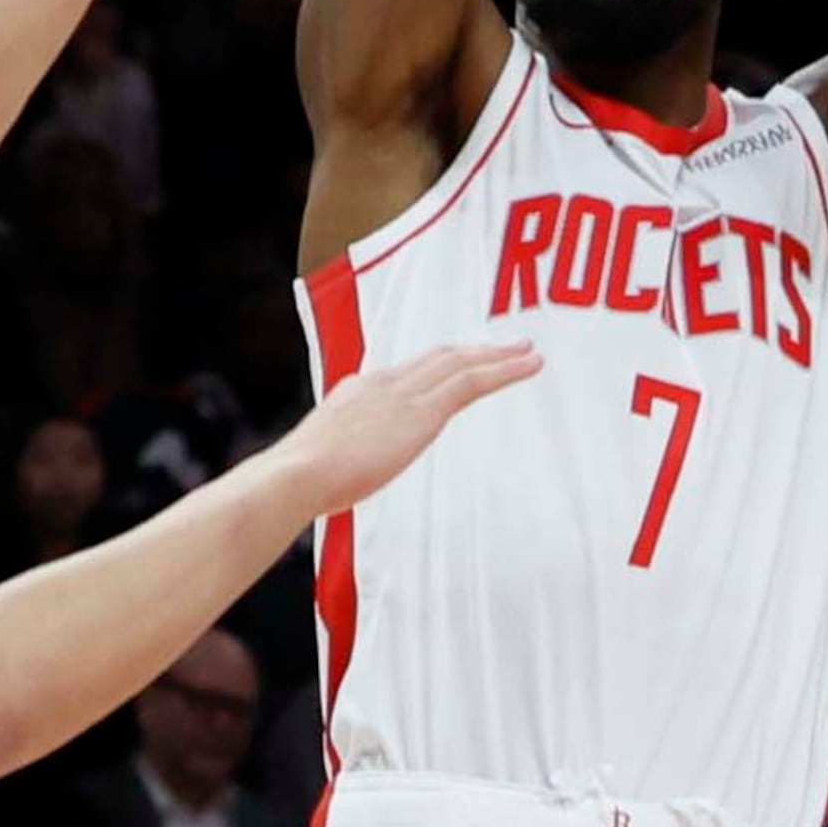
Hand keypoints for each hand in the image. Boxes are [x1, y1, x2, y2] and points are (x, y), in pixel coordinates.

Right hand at [278, 340, 544, 512]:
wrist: (297, 474)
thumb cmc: (300, 479)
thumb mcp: (321, 460)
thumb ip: (338, 458)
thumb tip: (334, 474)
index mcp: (358, 392)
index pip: (407, 372)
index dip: (439, 365)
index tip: (459, 364)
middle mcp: (384, 383)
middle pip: (439, 358)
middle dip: (474, 351)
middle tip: (507, 347)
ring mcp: (404, 394)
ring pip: (462, 363)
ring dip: (498, 356)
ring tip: (528, 352)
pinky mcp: (423, 412)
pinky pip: (472, 381)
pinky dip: (505, 370)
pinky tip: (530, 366)